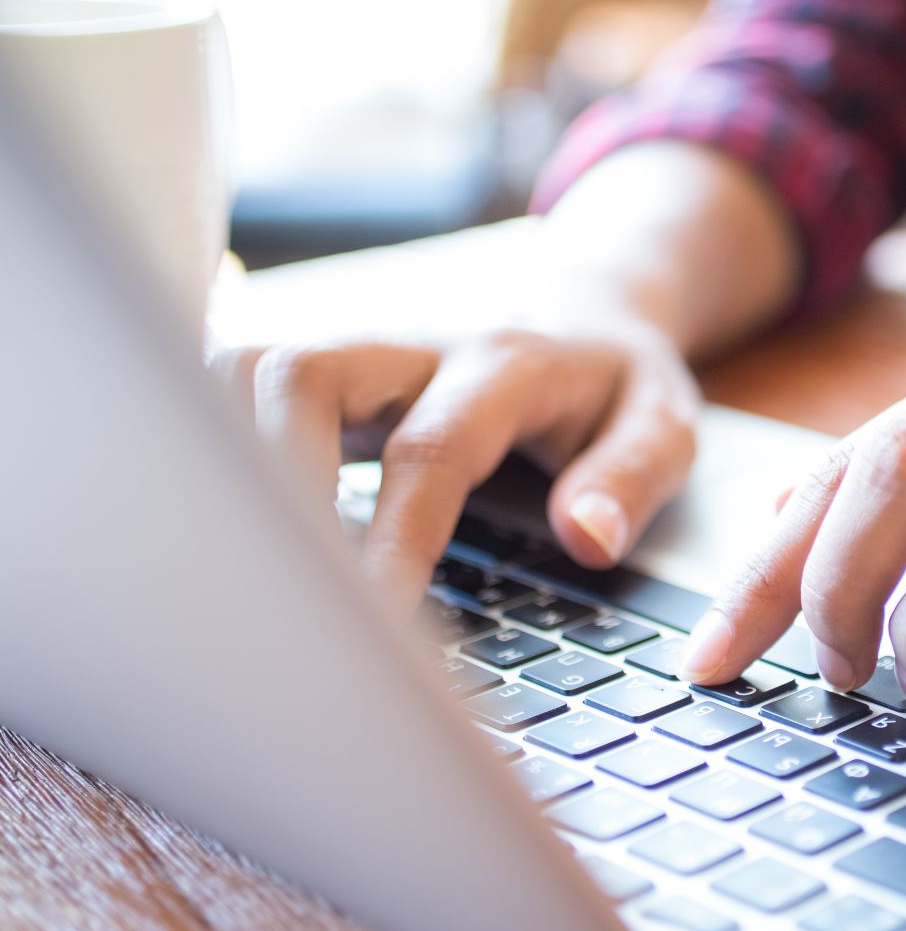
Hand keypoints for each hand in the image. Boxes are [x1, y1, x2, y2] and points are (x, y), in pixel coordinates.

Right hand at [210, 319, 698, 600]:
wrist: (586, 310)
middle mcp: (418, 349)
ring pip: (253, 368)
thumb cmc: (618, 385)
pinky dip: (215, 439)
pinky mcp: (330, 373)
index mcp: (507, 367)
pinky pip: (243, 384)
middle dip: (275, 474)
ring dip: (228, 450)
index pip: (433, 450)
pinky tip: (219, 518)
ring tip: (234, 560)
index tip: (376, 620)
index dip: (396, 537)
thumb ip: (633, 476)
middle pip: (305, 375)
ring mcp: (363, 355)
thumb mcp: (665, 425)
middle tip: (278, 588)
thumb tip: (588, 538)